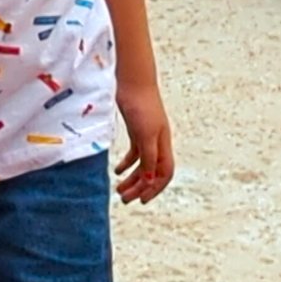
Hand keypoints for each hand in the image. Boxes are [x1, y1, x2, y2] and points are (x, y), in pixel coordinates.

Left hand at [114, 85, 173, 203]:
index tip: (141, 200)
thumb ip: (148, 158)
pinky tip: (116, 170)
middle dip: (140, 187)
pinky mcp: (136, 129)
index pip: (164, 173)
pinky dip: (126, 163)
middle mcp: (158, 142)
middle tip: (124, 199)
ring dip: (132, 178)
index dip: (154, 188)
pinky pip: (134, 153)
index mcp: (163, 144)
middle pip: (152, 172)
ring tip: (118, 189)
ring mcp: (147, 136)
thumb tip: (150, 181)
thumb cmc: (141, 105)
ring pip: (142, 164)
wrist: (132, 81)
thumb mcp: (145, 135)